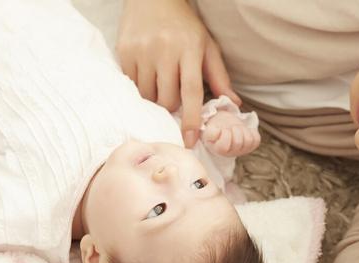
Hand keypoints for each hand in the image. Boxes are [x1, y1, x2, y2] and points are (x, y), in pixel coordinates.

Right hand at [117, 0, 240, 147]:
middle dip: (172, 108)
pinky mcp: (125, 53)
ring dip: (155, 100)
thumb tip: (234, 104)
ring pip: (148, 96)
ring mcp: (142, 52)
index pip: (191, 92)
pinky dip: (141, 89)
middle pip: (167, 99)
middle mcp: (165, 51)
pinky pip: (132, 86)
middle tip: (174, 99)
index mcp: (189, 49)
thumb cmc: (184, 25)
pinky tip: (147, 77)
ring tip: (160, 86)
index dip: (190, 119)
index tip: (189, 140)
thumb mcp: (206, 46)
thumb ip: (219, 76)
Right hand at [202, 111, 260, 156]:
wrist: (223, 127)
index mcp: (218, 150)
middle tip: (231, 127)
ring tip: (237, 128)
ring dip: (244, 130)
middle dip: (234, 129)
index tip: (222, 129)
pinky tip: (244, 130)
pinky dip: (252, 131)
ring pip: (248, 140)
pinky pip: (256, 139)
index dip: (225, 134)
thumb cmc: (216, 128)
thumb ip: (210, 133)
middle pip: (237, 142)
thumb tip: (217, 132)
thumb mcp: (208, 130)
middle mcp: (231, 153)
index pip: (224, 146)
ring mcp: (242, 150)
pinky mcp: (251, 146)